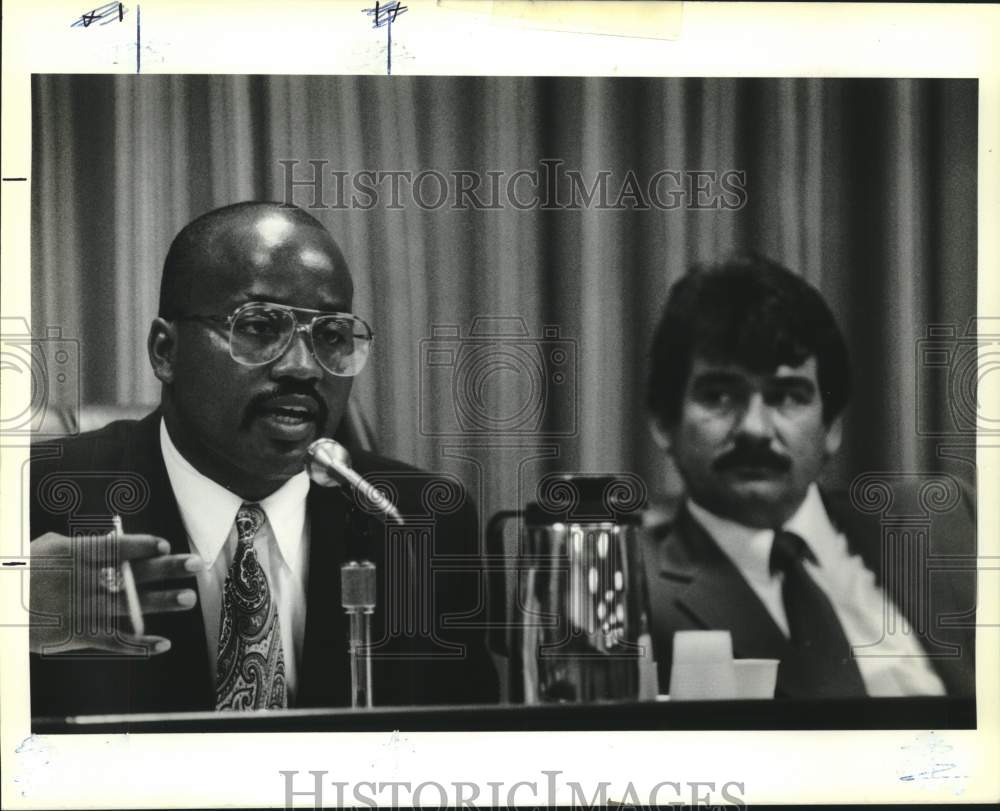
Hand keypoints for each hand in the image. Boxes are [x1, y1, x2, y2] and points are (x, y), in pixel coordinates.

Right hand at [29, 531, 203, 656]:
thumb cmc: (25, 573)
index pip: (115, 548)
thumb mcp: (49, 549)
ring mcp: (82, 609)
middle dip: (166, 569)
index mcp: (75, 555)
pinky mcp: (79, 634)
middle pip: (132, 574)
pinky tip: (163, 643)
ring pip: (129, 606)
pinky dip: (139, 644)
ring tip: (188, 598)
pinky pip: (114, 640)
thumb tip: (116, 540)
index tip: (166, 546)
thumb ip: (83, 545)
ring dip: (162, 602)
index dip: (141, 546)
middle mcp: (83, 581)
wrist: (0, 606)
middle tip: (196, 564)